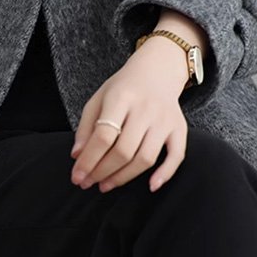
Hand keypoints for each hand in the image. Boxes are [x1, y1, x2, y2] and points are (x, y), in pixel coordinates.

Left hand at [70, 36, 188, 193]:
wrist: (157, 70)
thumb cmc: (123, 88)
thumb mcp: (99, 98)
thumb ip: (86, 126)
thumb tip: (78, 156)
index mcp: (121, 97)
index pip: (104, 135)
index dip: (89, 160)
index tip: (77, 176)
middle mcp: (145, 108)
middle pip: (123, 150)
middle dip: (102, 172)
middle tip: (88, 183)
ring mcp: (164, 119)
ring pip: (145, 158)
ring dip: (123, 177)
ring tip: (105, 184)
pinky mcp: (179, 127)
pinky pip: (176, 156)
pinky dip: (165, 174)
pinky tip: (151, 186)